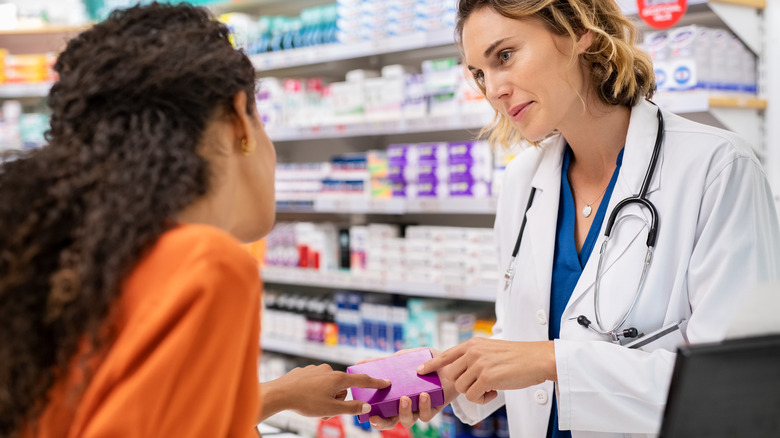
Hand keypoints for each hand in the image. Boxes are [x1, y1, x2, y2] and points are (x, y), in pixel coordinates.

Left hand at [259, 363, 389, 421]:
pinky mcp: (305, 371)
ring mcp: (316, 369)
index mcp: (338, 378)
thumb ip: (351, 408)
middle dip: (337, 400)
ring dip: (326, 397)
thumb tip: (366, 406)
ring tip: (313, 406)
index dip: (375, 383)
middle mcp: (329, 370)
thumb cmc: (305, 402)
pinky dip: (315, 392)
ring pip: (328, 386)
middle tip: (326, 410)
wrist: (279, 393)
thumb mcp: (331, 409)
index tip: (386, 382)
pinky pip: (316, 383)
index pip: (362, 380)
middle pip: (342, 388)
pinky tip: (305, 397)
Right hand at [369, 348, 458, 429]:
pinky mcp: (434, 408)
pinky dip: (423, 406)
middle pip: (391, 421)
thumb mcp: (402, 358)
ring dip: (404, 411)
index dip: (374, 417)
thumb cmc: (424, 360)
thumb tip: (359, 363)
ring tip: (404, 398)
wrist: (449, 360)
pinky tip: (423, 395)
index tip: (367, 414)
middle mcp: (406, 406)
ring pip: (408, 420)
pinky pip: (426, 414)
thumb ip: (383, 361)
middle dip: (382, 423)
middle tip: (377, 417)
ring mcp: (419, 408)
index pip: (381, 411)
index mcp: (395, 396)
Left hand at [416, 338, 555, 404]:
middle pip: (452, 376)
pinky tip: (495, 392)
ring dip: (475, 392)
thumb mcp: (491, 349)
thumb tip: (460, 370)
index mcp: (473, 344)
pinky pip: (473, 396)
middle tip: (482, 384)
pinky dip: (483, 399)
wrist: (537, 359)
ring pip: (462, 388)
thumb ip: (474, 355)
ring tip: (491, 387)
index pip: (446, 354)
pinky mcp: (486, 377)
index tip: (420, 370)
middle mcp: (473, 352)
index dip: (432, 364)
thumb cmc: (518, 357)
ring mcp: (478, 364)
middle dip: (464, 384)